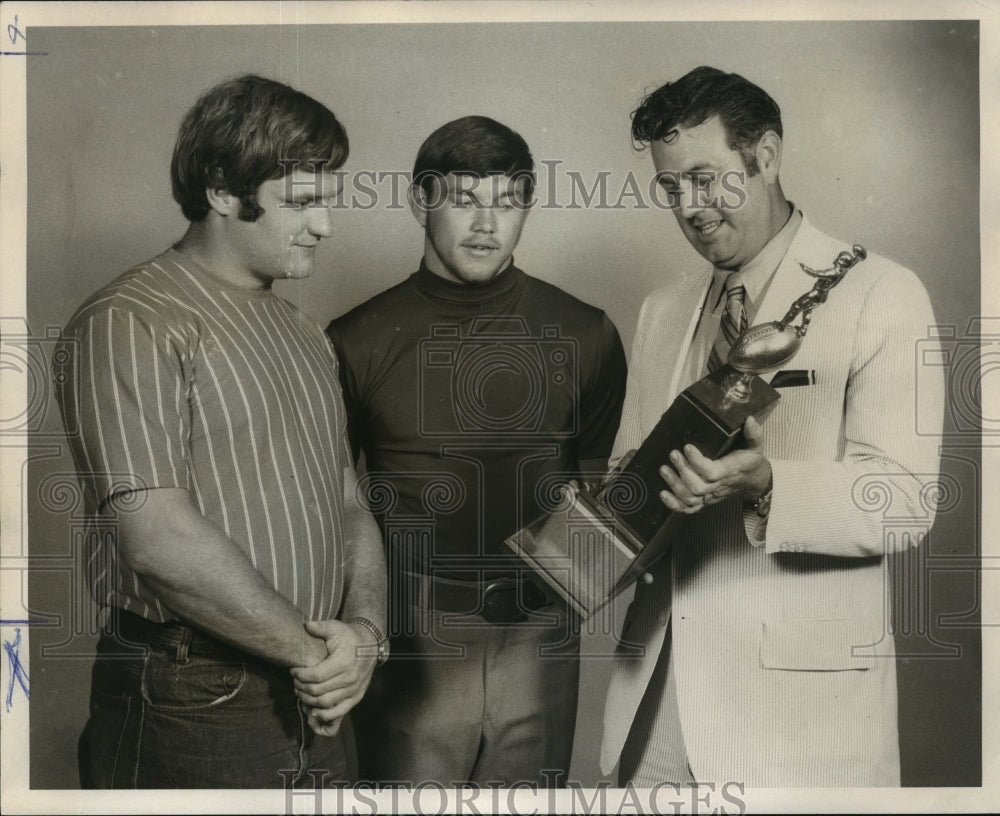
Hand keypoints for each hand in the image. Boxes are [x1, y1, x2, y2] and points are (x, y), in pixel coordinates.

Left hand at [290, 619, 377, 734]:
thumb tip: (306, 625)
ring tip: (301, 692)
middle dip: (301, 687)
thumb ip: (321, 627)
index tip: (292, 670)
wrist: (370, 645)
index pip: (316, 676)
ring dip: (309, 700)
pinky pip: (339, 711)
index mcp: (343, 662)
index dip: (300, 675)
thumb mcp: (336, 628)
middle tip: (294, 681)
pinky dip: (324, 715)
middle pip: (318, 691)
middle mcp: (350, 678)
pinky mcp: (357, 696)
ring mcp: (354, 689)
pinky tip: (313, 710)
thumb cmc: (349, 636)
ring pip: (325, 703)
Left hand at [657, 417, 770, 514]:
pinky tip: (662, 493)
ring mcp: (710, 495)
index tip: (687, 447)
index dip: (697, 462)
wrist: (752, 481)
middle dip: (682, 471)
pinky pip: (689, 509)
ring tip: (663, 469)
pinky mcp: (704, 500)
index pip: (712, 472)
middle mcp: (719, 486)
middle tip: (673, 454)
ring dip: (674, 484)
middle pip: (697, 487)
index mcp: (730, 471)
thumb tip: (750, 419)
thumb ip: (754, 434)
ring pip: (690, 498)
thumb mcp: (756, 446)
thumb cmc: (750, 461)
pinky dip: (674, 504)